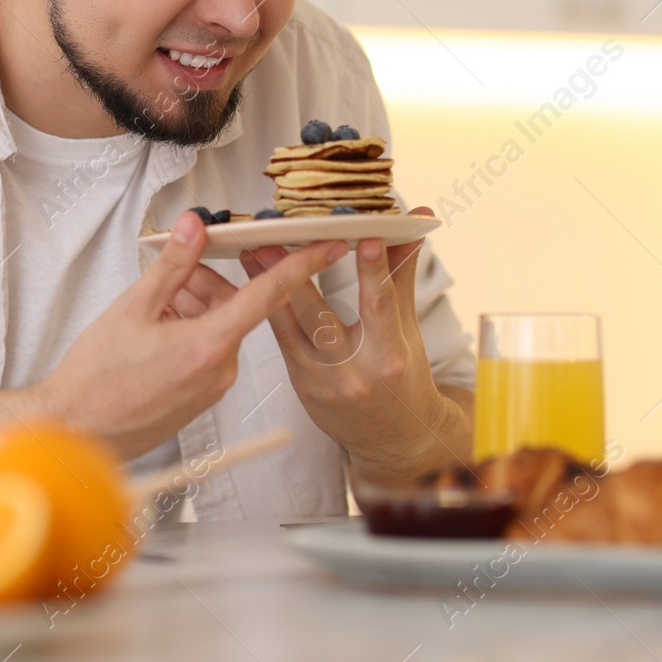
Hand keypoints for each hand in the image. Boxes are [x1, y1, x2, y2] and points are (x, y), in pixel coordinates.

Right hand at [34, 210, 346, 458]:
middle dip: (204, 284)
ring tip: (149, 311)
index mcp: (210, 345)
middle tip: (167, 277)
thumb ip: (172, 265)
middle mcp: (220, 370)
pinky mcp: (200, 398)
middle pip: (231, 306)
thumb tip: (195, 226)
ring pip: (216, 327)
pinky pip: (206, 350)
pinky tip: (155, 330)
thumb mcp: (133, 308)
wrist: (76, 430)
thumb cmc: (96, 379)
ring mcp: (212, 387)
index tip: (328, 246)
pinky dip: (187, 331)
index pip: (269, 294)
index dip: (301, 265)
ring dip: (191, 308)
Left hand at [238, 206, 471, 485]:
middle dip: (295, 276)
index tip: (365, 239)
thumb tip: (414, 223)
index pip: (381, 305)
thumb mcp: (406, 326)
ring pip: (289, 329)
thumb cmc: (403, 376)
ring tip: (249, 254)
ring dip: (265, 289)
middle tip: (273, 240)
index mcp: (389, 356)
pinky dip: (263, 312)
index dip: (373, 271)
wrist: (393, 438)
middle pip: (322, 316)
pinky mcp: (300, 386)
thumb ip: (401, 273)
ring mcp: (321, 382)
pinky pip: (279, 342)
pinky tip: (247, 288)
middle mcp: (353, 372)